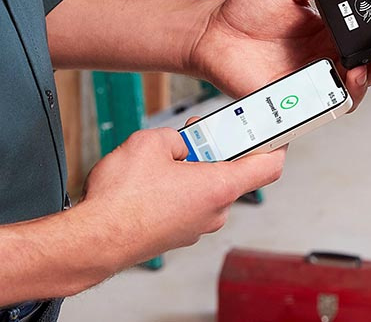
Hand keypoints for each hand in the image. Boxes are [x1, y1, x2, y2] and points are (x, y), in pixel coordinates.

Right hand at [79, 127, 283, 266]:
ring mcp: (199, 225)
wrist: (94, 240)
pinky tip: (157, 179)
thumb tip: (184, 141)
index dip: (277, 144)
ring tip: (168, 158)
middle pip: (235, 173)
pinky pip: (193, 202)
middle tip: (196, 135)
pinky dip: (183, 187)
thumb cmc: (122, 200)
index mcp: (219, 187)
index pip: (270, 166)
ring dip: (196, 169)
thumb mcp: (151, 142)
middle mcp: (216, 211)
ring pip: (210, 187)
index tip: (273, 131)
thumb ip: (179, 135)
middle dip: (218, 149)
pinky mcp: (182, 233)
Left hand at [189, 0, 370, 108]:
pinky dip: (336, 100)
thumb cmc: (246, 9)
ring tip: (362, 71)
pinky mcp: (296, 99)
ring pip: (350, 91)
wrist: (213, 33)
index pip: (364, 38)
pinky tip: (339, 85)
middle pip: (366, 69)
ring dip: (364, 84)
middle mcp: (325, 59)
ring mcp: (311, 81)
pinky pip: (322, 106)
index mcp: (329, 32)